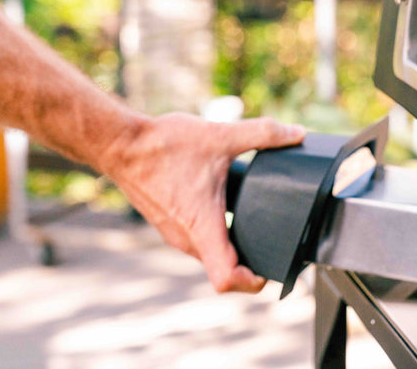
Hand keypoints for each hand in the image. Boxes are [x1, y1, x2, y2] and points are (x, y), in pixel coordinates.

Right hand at [101, 114, 303, 292]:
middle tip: (274, 244)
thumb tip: (296, 133)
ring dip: (231, 247)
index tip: (270, 271)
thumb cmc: (164, 146)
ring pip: (209, 253)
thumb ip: (263, 134)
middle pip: (222, 269)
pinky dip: (215, 232)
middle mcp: (186, 238)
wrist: (120, 143)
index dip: (252, 283)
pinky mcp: (167, 222)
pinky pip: (196, 239)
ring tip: (255, 225)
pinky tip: (226, 207)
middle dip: (249, 263)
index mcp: (201, 227)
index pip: (226, 278)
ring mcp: (173, 233)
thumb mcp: (221, 136)